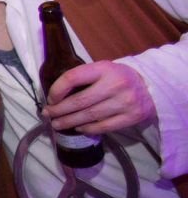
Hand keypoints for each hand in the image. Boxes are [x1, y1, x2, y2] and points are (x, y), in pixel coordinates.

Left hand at [42, 61, 156, 133]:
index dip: (57, 90)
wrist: (151, 87)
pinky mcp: (132, 117)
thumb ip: (84, 77)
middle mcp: (114, 85)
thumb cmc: (118, 77)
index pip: (72, 77)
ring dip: (70, 122)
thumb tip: (56, 94)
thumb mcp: (102, 69)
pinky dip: (88, 128)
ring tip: (57, 124)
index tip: (50, 99)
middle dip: (59, 110)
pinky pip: (104, 126)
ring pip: (90, 116)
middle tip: (48, 115)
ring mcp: (125, 102)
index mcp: (104, 69)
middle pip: (79, 101)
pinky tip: (78, 128)